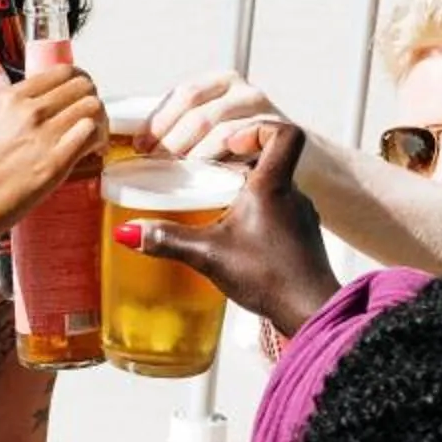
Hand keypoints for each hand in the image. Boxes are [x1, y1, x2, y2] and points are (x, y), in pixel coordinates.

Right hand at [0, 67, 108, 251]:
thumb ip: (15, 120)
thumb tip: (41, 124)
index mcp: (9, 99)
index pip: (63, 72)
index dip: (79, 86)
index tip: (78, 102)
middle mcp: (28, 110)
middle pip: (84, 85)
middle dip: (93, 103)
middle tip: (90, 124)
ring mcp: (42, 135)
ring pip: (93, 106)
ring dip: (101, 123)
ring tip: (93, 143)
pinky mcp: (54, 163)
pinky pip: (93, 134)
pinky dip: (99, 143)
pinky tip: (91, 156)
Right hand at [129, 123, 338, 338]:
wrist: (312, 312)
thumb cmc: (271, 277)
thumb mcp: (209, 254)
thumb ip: (168, 239)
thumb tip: (129, 231)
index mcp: (273, 186)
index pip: (283, 133)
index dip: (257, 128)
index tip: (229, 142)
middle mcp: (293, 194)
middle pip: (270, 159)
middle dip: (236, 163)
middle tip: (207, 175)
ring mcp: (301, 217)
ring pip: (274, 186)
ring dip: (246, 189)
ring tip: (216, 205)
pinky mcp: (301, 238)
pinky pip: (279, 211)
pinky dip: (256, 214)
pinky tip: (236, 236)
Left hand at [150, 70, 289, 162]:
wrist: (299, 159)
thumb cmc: (247, 148)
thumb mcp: (214, 128)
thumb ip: (182, 127)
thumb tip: (138, 142)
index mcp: (222, 82)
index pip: (183, 94)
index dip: (159, 120)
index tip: (141, 146)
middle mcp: (243, 90)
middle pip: (197, 113)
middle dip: (171, 142)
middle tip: (157, 165)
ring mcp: (262, 110)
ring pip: (218, 131)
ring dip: (193, 156)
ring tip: (179, 174)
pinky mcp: (278, 133)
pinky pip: (242, 148)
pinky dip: (220, 163)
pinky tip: (208, 178)